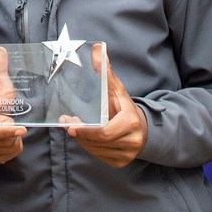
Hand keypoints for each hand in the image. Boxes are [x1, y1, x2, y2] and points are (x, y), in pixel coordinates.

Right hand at [0, 46, 26, 163]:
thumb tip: (0, 50)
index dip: (5, 130)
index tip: (21, 128)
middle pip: (2, 141)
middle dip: (13, 135)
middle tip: (17, 126)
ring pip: (6, 150)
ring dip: (14, 142)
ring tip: (12, 131)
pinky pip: (6, 158)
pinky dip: (12, 150)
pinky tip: (11, 140)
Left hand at [64, 44, 148, 167]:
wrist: (144, 127)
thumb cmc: (125, 106)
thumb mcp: (116, 89)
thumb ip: (105, 72)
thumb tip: (97, 49)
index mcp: (131, 123)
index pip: (105, 132)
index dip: (86, 131)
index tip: (70, 125)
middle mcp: (132, 141)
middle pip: (98, 142)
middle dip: (80, 134)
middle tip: (67, 124)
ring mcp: (127, 155)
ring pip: (96, 150)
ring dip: (83, 140)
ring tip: (75, 128)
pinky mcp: (121, 162)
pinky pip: (99, 156)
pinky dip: (89, 147)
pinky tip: (85, 137)